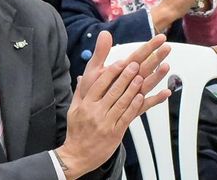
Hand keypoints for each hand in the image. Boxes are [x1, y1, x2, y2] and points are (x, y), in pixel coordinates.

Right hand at [58, 34, 171, 179]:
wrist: (77, 156)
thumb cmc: (77, 131)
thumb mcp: (74, 109)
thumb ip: (80, 91)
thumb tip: (82, 76)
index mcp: (86, 104)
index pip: (99, 84)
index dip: (111, 72)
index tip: (121, 62)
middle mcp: (96, 112)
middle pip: (113, 90)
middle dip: (126, 76)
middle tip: (136, 64)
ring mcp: (106, 122)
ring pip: (122, 102)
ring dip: (133, 88)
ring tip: (142, 77)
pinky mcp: (115, 133)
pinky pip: (127, 117)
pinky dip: (135, 106)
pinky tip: (142, 97)